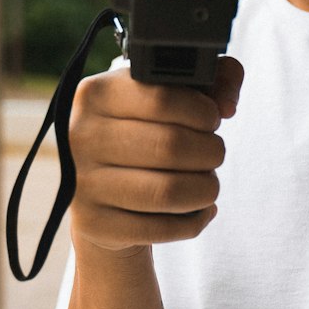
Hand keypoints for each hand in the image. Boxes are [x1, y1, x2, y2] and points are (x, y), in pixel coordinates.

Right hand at [68, 56, 243, 253]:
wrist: (101, 185)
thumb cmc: (146, 130)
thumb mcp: (172, 94)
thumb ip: (213, 79)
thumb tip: (228, 104)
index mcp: (95, 93)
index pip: (161, 98)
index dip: (202, 111)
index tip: (212, 119)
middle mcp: (80, 136)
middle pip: (170, 146)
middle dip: (210, 152)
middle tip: (214, 153)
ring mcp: (81, 184)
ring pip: (168, 192)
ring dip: (206, 189)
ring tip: (209, 183)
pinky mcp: (93, 224)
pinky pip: (160, 229)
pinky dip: (194, 221)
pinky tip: (199, 209)